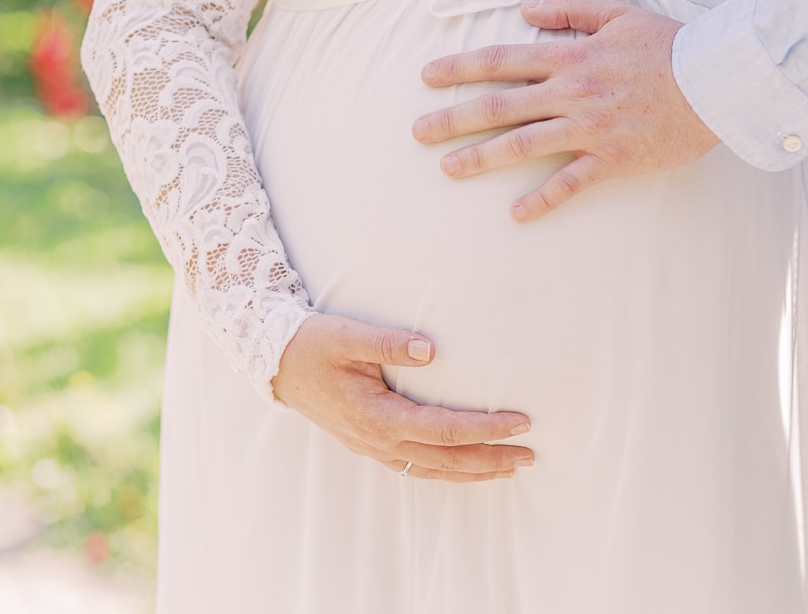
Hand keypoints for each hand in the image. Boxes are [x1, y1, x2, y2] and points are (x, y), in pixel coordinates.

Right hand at [271, 314, 533, 480]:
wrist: (275, 363)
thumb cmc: (313, 344)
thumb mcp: (348, 335)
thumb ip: (389, 343)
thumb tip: (431, 350)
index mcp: (379, 416)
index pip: (446, 429)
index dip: (486, 429)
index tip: (522, 422)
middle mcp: (378, 440)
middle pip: (447, 459)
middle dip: (492, 459)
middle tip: (532, 456)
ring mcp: (373, 447)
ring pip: (433, 470)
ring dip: (474, 472)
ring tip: (510, 470)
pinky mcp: (370, 443)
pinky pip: (416, 467)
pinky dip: (447, 471)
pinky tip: (466, 468)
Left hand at [413, 0, 719, 221]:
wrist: (716, 81)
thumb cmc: (669, 46)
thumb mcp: (618, 13)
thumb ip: (569, 9)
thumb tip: (526, 11)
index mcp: (571, 56)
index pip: (502, 60)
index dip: (460, 68)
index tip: (428, 77)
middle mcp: (572, 92)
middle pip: (500, 105)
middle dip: (454, 118)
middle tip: (418, 132)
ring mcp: (590, 127)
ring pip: (524, 143)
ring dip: (482, 157)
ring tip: (449, 169)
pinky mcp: (612, 158)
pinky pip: (571, 183)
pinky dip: (543, 199)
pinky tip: (517, 214)